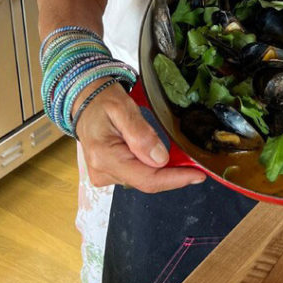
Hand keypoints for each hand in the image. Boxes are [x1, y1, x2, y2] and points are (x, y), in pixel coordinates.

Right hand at [75, 82, 205, 192]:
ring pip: (143, 179)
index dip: (174, 179)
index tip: (197, 175)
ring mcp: (104, 175)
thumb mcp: (122, 107)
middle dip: (173, 174)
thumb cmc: (102, 100)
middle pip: (147, 181)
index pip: (146, 179)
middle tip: (194, 162)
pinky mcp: (109, 174)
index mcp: (104, 156)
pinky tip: (159, 156)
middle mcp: (102, 172)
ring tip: (179, 156)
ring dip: (163, 170)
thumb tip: (160, 159)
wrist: (84, 100)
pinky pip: (136, 175)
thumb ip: (140, 133)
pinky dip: (152, 167)